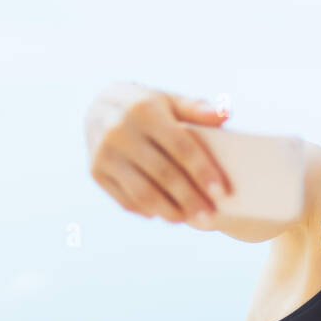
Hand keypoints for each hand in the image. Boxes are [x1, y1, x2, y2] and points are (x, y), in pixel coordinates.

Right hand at [86, 82, 231, 222]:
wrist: (99, 106)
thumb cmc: (147, 106)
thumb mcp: (169, 100)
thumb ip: (196, 108)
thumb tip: (225, 113)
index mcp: (144, 111)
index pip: (180, 146)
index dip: (202, 171)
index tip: (222, 193)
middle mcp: (120, 132)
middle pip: (163, 174)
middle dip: (190, 199)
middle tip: (210, 218)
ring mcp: (104, 154)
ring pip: (142, 192)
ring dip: (169, 211)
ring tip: (191, 220)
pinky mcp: (95, 171)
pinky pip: (125, 199)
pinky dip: (148, 211)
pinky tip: (167, 215)